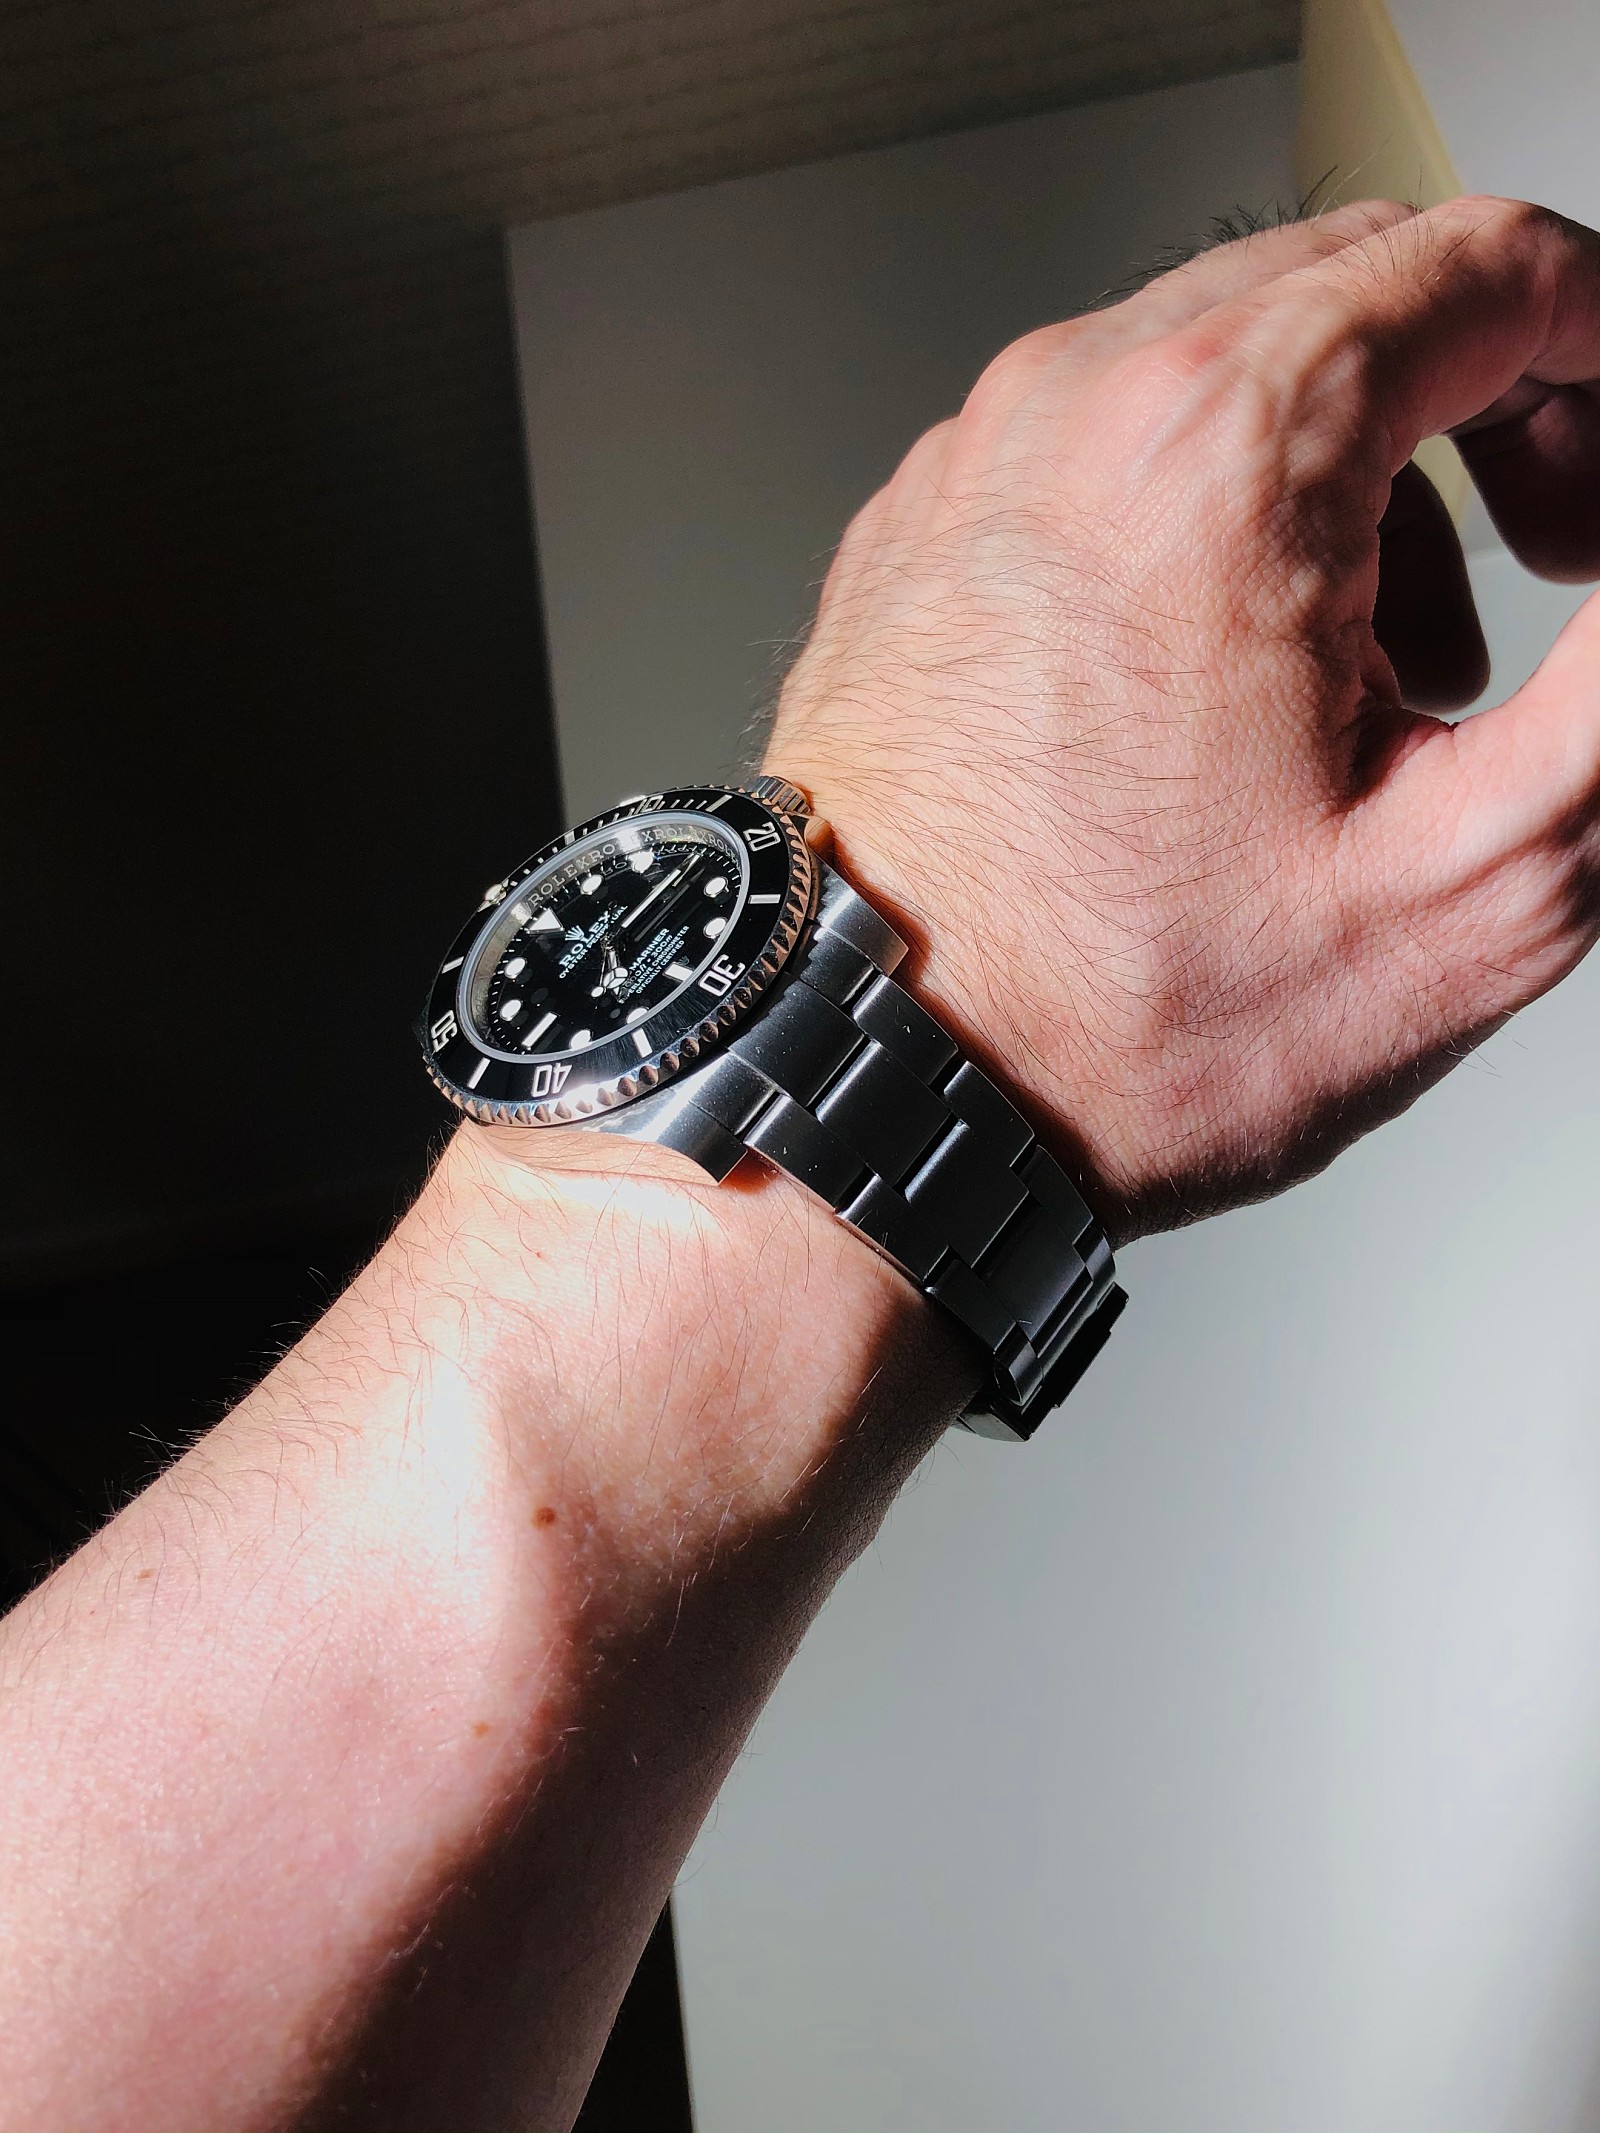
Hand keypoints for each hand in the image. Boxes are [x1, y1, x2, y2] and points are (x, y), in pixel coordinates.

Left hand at [767, 198, 1599, 1239]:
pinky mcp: (926, 530)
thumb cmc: (1103, 1017)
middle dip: (1498, 404)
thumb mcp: (1471, 880)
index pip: (1487, 267)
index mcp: (1226, 449)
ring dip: (1362, 473)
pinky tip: (1239, 673)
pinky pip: (1112, 442)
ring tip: (1389, 669)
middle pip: (1361, 289)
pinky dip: (1217, 509)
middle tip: (1554, 558)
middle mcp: (1078, 412)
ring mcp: (981, 462)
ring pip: (1234, 361)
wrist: (871, 1082)